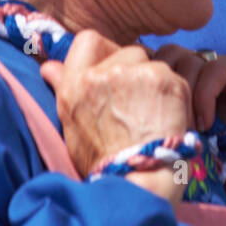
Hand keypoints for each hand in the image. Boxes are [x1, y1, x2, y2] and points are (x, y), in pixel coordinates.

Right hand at [39, 31, 191, 185]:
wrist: (136, 184)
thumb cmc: (103, 163)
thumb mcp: (71, 125)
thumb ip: (63, 88)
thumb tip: (48, 66)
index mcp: (76, 84)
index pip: (89, 40)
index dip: (105, 52)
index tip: (114, 72)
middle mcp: (102, 74)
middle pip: (129, 51)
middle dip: (137, 72)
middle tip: (140, 103)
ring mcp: (134, 74)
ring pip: (154, 63)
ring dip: (158, 84)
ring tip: (156, 115)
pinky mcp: (164, 79)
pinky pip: (176, 77)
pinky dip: (177, 96)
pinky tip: (171, 119)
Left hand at [151, 46, 225, 225]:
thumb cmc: (214, 163)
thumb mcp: (175, 129)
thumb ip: (157, 103)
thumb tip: (123, 80)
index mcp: (190, 77)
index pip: (158, 59)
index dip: (149, 82)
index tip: (147, 115)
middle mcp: (210, 65)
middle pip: (171, 53)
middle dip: (166, 86)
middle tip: (169, 120)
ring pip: (190, 60)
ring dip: (186, 96)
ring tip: (191, 128)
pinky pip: (214, 68)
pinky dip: (205, 97)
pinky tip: (206, 124)